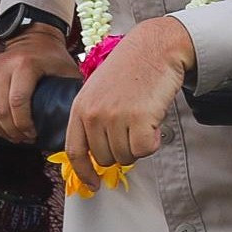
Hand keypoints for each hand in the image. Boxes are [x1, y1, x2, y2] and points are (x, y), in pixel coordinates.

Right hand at [0, 27, 74, 144]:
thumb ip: (72, 91)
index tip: (33, 135)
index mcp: (25, 64)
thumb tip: (80, 118)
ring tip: (12, 136)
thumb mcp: (67, 70)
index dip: (23, 124)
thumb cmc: (53, 58)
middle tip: (23, 139)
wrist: (34, 37)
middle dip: (11, 131)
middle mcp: (2, 65)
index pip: (17, 102)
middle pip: (0, 110)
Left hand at [67, 16, 195, 190]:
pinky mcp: (139, 119)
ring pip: (126, 156)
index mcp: (80, 107)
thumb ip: (93, 119)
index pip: (75, 151)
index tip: (93, 184)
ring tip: (143, 119)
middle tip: (133, 130)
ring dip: (138, 145)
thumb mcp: (99, 90)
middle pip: (105, 158)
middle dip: (121, 150)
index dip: (84, 173)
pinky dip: (153, 142)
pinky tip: (154, 122)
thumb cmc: (131, 67)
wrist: (155, 46)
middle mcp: (94, 114)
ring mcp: (116, 117)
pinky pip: (144, 150)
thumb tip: (98, 155)